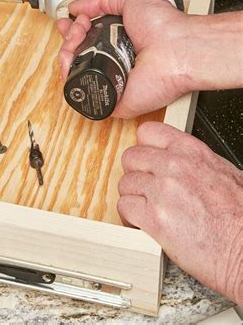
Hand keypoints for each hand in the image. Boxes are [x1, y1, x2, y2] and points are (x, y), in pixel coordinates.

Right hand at [57, 0, 191, 117]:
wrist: (177, 49)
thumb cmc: (164, 27)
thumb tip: (77, 5)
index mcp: (116, 40)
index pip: (85, 38)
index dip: (72, 29)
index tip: (68, 21)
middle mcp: (111, 60)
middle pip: (75, 54)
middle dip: (68, 37)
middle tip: (77, 28)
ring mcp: (109, 80)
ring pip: (73, 72)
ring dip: (66, 54)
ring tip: (75, 41)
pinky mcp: (109, 98)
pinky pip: (81, 94)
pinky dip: (69, 79)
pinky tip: (71, 65)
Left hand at [118, 121, 242, 303]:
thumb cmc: (240, 219)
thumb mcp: (222, 173)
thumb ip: (192, 162)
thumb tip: (173, 159)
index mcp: (192, 152)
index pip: (148, 132)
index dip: (143, 147)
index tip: (146, 160)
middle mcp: (174, 167)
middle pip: (131, 157)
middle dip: (135, 173)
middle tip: (145, 188)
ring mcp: (162, 191)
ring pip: (125, 183)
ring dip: (133, 197)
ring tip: (147, 209)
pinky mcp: (154, 218)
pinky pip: (124, 207)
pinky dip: (129, 217)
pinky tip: (142, 223)